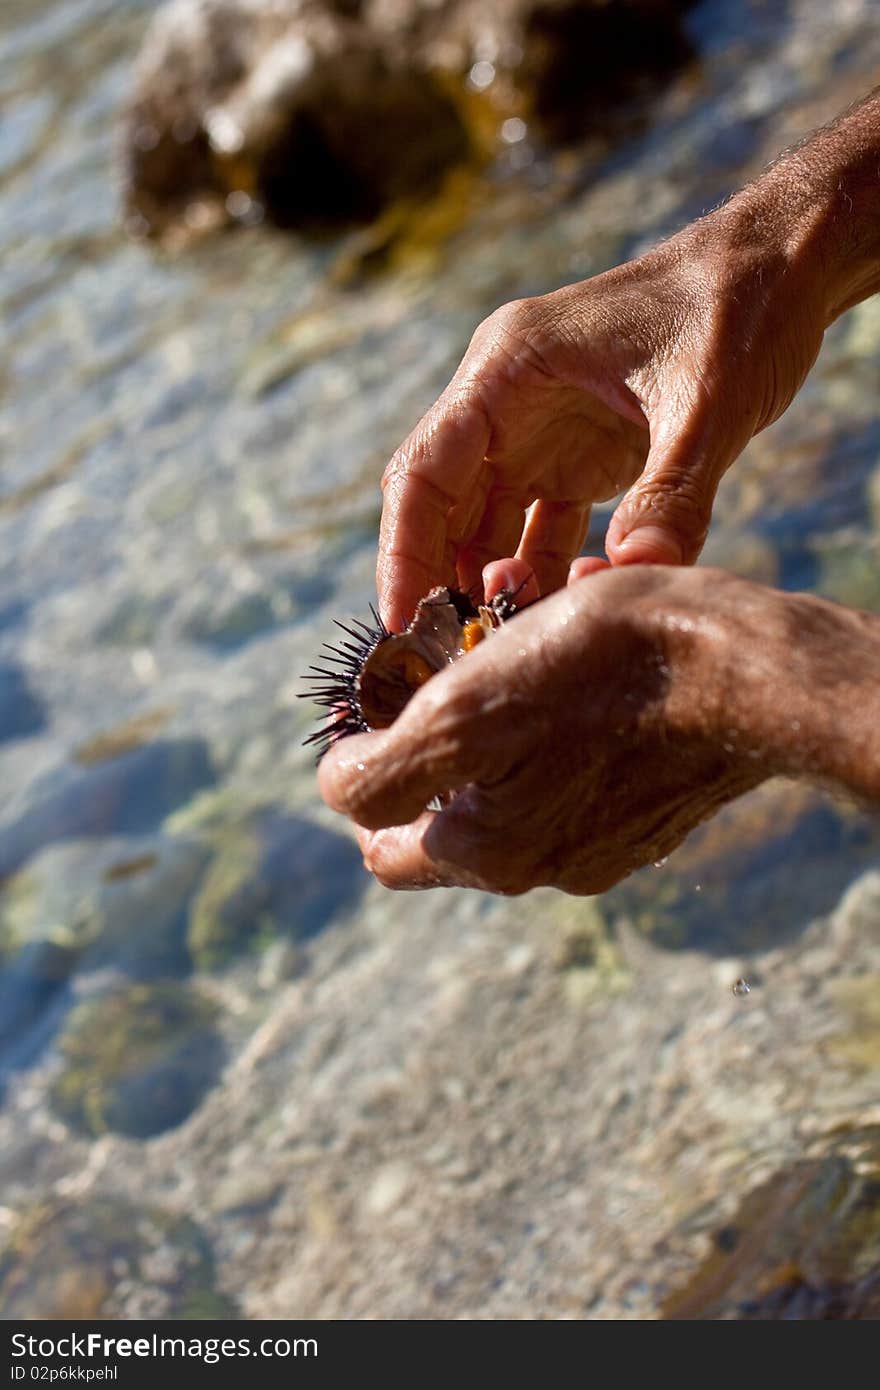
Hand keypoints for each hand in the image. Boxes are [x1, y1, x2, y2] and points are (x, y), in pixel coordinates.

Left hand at [319, 564, 790, 893]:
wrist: (750, 671)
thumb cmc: (601, 676)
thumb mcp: (460, 716)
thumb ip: (379, 772)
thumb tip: (337, 789)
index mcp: (491, 854)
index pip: (388, 852)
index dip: (364, 789)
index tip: (375, 721)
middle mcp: (548, 865)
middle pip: (454, 815)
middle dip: (436, 742)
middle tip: (445, 667)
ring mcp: (609, 841)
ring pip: (518, 785)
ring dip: (498, 724)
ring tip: (510, 647)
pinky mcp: (654, 806)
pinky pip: (578, 769)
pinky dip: (559, 723)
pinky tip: (575, 663)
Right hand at [378, 195, 827, 628]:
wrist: (781, 265)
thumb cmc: (738, 307)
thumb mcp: (710, 402)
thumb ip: (673, 493)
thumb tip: (636, 578)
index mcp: (508, 369)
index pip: (424, 471)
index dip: (404, 552)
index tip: (402, 622)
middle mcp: (507, 399)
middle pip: (443, 505)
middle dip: (442, 580)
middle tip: (453, 654)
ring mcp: (539, 427)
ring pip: (486, 522)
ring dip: (493, 583)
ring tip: (505, 645)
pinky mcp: (576, 452)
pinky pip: (539, 525)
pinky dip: (544, 570)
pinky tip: (560, 610)